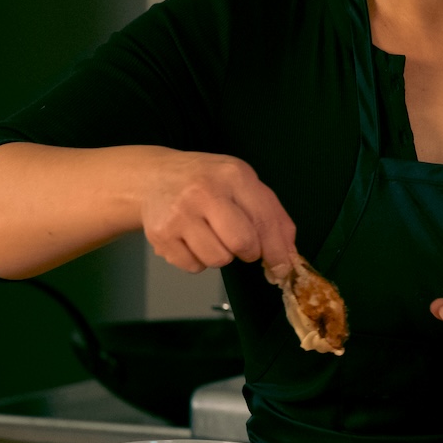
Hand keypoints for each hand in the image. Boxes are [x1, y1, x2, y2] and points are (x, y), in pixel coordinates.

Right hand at [139, 150, 297, 274]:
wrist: (154, 177)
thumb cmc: (206, 182)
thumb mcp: (242, 185)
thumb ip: (272, 216)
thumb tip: (288, 256)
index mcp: (233, 176)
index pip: (265, 220)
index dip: (278, 250)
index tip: (282, 266)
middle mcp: (204, 191)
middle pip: (242, 243)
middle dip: (248, 252)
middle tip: (241, 244)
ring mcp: (179, 213)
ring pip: (218, 259)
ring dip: (221, 256)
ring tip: (211, 235)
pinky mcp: (161, 234)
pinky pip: (194, 266)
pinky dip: (198, 260)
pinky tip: (191, 239)